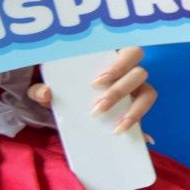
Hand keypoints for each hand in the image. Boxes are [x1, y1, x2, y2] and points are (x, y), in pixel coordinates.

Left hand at [27, 46, 157, 136]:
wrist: (66, 104)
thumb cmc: (62, 86)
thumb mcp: (49, 87)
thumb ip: (40, 88)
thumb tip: (47, 93)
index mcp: (112, 57)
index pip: (129, 52)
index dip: (118, 65)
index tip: (95, 83)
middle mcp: (129, 72)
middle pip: (140, 72)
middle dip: (120, 91)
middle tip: (98, 108)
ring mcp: (136, 90)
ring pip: (149, 93)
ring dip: (136, 110)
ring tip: (116, 128)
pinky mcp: (136, 109)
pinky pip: (145, 117)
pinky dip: (142, 127)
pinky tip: (137, 138)